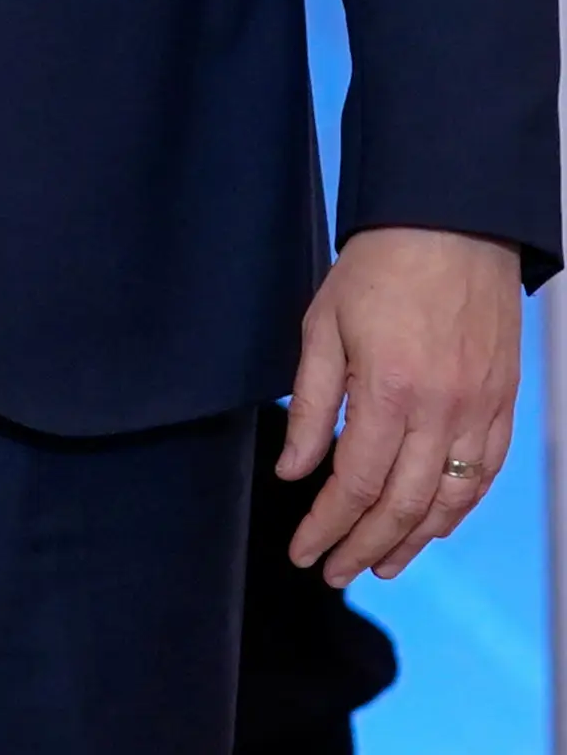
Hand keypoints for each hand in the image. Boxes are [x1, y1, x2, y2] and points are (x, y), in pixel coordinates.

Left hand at [282, 225, 524, 583]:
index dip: (328, 526)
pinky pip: (484, 473)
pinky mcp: (502, 403)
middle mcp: (442, 410)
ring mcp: (479, 410)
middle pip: (404, 506)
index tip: (304, 551)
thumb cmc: (378, 269)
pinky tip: (432, 525)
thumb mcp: (322, 326)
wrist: (453, 225)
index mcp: (390, 391)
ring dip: (415, 541)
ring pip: (450, 500)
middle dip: (365, 547)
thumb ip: (310, 405)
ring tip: (381, 565)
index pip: (356, 484)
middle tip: (334, 572)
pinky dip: (457, 509)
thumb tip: (296, 470)